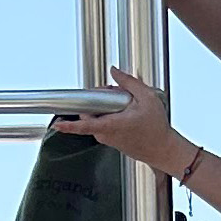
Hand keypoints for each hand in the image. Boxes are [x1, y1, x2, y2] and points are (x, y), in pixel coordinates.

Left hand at [56, 68, 184, 175]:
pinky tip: (128, 113)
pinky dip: (112, 115)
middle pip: (91, 114)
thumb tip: (114, 71)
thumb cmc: (157, 128)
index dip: (68, 125)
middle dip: (99, 101)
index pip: (84, 125)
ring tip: (126, 104)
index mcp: (111, 125)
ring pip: (98, 118)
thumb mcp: (146, 98)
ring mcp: (108, 139)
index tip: (56, 123)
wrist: (163, 149)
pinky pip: (105, 124)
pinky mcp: (112, 141)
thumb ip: (128, 82)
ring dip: (107, 108)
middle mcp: (106, 134)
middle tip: (116, 94)